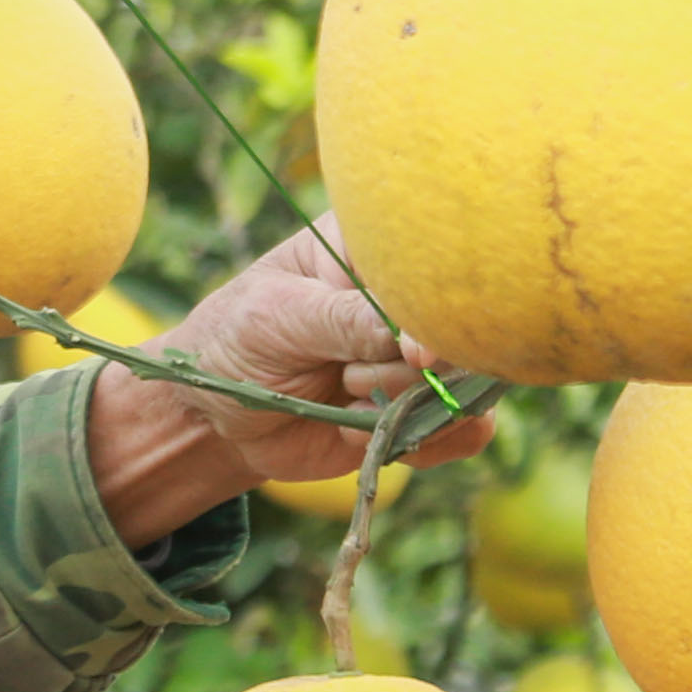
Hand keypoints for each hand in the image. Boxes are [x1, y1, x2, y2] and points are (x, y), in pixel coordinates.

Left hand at [79, 225, 492, 545]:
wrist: (218, 414)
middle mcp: (410, 301)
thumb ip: (344, 319)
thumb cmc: (236, 339)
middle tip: (349, 377)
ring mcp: (423, 356)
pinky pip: (469, 431)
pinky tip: (368, 433)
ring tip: (349, 399)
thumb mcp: (277, 315)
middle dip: (414, 369)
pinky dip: (428, 442)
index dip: (437, 311)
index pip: (439, 262)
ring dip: (414, 406)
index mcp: (375, 249)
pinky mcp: (425, 408)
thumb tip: (419, 341)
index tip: (412, 351)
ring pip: (473, 384)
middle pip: (467, 330)